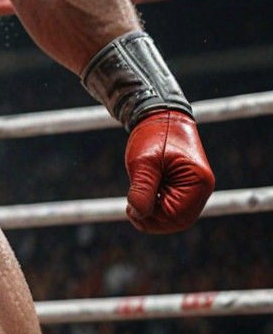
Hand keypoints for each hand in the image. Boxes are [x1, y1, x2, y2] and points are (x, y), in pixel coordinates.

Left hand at [125, 110, 213, 233]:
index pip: (175, 217)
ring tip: (135, 201)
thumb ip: (142, 189)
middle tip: (130, 210)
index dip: (151, 219)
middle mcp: (203, 188)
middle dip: (153, 218)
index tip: (130, 210)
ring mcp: (197, 187)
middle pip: (178, 220)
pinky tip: (144, 196)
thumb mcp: (143, 162)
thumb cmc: (152, 135)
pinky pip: (175, 205)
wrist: (160, 114)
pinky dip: (158, 205)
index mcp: (198, 182)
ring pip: (176, 215)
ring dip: (154, 212)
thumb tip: (137, 214)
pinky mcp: (188, 185)